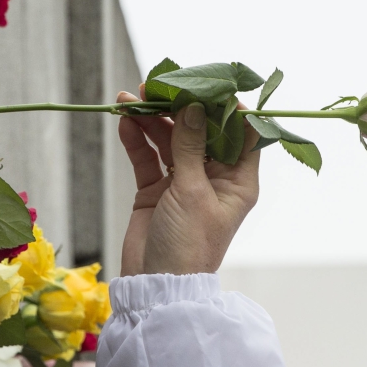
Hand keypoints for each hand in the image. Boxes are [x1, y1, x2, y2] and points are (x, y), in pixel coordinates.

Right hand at [117, 89, 259, 275]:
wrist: (156, 285)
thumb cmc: (188, 245)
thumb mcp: (192, 191)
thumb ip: (191, 146)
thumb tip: (194, 106)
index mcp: (237, 181)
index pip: (241, 133)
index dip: (227, 106)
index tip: (207, 82)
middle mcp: (213, 178)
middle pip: (200, 131)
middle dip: (180, 106)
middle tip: (158, 85)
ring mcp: (183, 183)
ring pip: (170, 140)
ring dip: (152, 120)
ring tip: (131, 99)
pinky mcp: (156, 190)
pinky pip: (147, 158)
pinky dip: (137, 140)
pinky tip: (125, 122)